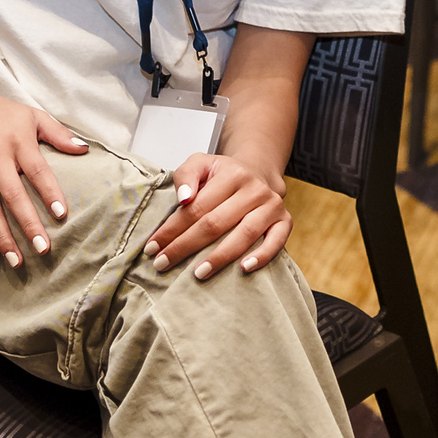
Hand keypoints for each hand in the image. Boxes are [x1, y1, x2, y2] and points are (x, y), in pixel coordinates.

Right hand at [0, 82, 85, 264]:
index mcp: (18, 141)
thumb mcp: (34, 116)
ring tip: (16, 260)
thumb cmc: (3, 112)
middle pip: (13, 195)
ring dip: (2, 235)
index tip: (61, 214)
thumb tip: (85, 150)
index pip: (37, 170)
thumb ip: (59, 134)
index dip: (49, 192)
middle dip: (28, 225)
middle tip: (42, 250)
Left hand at [145, 151, 292, 279]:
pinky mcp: (285, 221)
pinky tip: (244, 269)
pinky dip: (262, 256)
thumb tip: (183, 199)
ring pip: (244, 234)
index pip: (196, 207)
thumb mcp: (201, 164)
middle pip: (215, 223)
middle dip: (185, 246)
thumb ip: (186, 175)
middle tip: (163, 265)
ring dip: (220, 257)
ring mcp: (271, 205)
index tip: (152, 248)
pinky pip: (277, 241)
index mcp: (231, 174)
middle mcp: (254, 189)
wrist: (258, 172)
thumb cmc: (223, 175)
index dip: (172, 229)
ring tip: (198, 273)